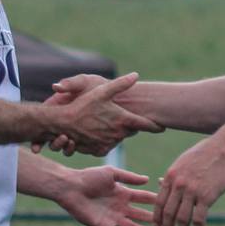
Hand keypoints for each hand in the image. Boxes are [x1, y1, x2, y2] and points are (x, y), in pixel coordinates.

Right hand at [33, 74, 105, 153]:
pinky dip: (72, 148)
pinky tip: (72, 145)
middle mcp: (66, 120)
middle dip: (45, 142)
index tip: (32, 138)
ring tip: (64, 142)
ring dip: (60, 145)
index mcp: (61, 106)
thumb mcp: (85, 82)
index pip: (46, 120)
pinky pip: (76, 148)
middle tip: (38, 148)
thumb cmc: (100, 86)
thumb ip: (71, 84)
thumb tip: (55, 86)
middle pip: (51, 135)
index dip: (37, 131)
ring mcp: (76, 130)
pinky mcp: (87, 139)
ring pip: (62, 143)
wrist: (123, 99)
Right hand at [43, 73, 160, 155]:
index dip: (156, 126)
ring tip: (105, 124)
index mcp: (123, 120)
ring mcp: (110, 144)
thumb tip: (136, 75)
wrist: (62, 122)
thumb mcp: (101, 91)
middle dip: (129, 126)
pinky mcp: (100, 150)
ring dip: (116, 132)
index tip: (163, 126)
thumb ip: (120, 84)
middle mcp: (119, 134)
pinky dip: (105, 140)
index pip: (147, 125)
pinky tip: (97, 132)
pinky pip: (108, 146)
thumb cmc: (81, 105)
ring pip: (119, 138)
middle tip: (120, 118)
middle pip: (131, 131)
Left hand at [54, 164, 162, 225]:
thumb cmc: (88, 176)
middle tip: (170, 224)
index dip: (156, 201)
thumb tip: (147, 180)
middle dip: (155, 219)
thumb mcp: (111, 173)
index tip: (172, 204)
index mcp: (123, 193)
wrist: (69, 186)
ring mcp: (112, 218)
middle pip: (142, 215)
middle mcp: (120, 207)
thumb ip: (129, 177)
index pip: (144, 198)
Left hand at [156, 135, 224, 225]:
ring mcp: (192, 191)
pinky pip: (199, 219)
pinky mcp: (207, 196)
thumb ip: (172, 176)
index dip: (157, 217)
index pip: (159, 202)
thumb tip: (160, 183)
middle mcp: (178, 185)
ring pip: (182, 219)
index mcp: (170, 177)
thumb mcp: (182, 162)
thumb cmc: (204, 154)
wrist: (224, 149)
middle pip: (168, 213)